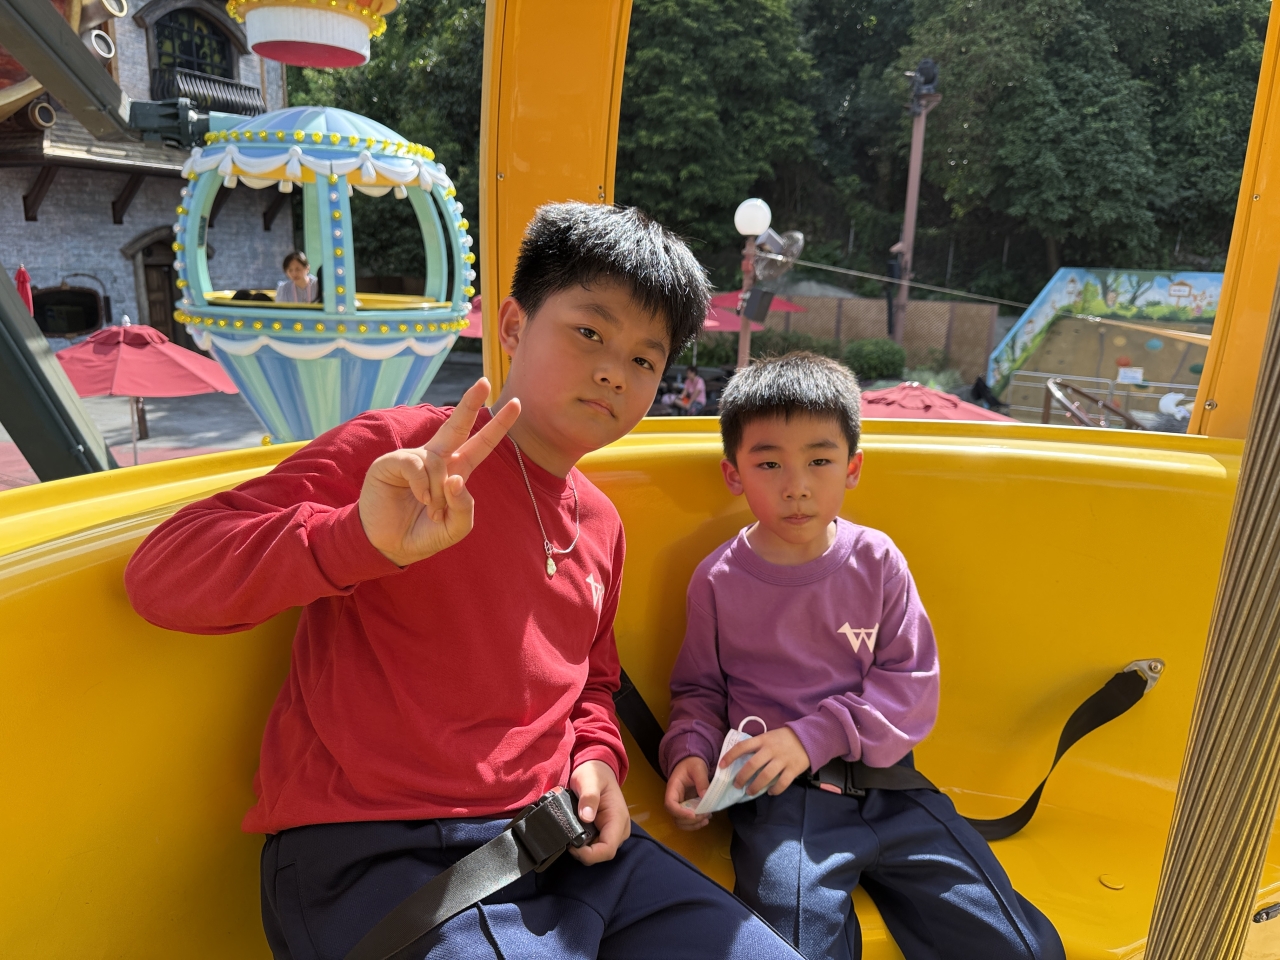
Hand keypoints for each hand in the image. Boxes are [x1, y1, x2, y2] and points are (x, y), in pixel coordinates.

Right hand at [359, 379, 519, 566]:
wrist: (388, 545)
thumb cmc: (423, 533)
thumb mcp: (455, 527)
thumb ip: (464, 507)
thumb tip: (455, 478)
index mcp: (455, 470)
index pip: (480, 444)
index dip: (497, 425)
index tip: (516, 403)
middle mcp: (435, 458)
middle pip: (456, 425)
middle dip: (471, 403)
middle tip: (485, 382)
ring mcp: (413, 458)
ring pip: (439, 463)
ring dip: (440, 493)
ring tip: (431, 510)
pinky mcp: (391, 462)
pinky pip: (417, 465)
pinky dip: (422, 485)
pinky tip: (421, 499)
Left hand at [569, 760, 631, 864]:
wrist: (597, 769)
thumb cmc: (594, 773)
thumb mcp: (590, 780)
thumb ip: (589, 797)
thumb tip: (586, 817)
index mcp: (618, 818)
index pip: (608, 849)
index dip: (589, 855)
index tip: (572, 847)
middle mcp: (619, 829)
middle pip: (602, 854)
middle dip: (584, 853)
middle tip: (566, 841)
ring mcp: (613, 831)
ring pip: (598, 852)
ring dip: (583, 848)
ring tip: (569, 835)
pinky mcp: (605, 831)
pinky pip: (595, 845)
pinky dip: (583, 843)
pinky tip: (574, 833)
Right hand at [663, 756, 711, 830]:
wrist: (691, 763)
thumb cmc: (693, 764)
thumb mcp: (698, 768)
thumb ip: (701, 781)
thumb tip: (704, 796)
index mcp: (673, 788)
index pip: (670, 804)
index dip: (680, 812)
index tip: (693, 814)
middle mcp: (674, 798)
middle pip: (675, 817)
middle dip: (690, 820)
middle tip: (705, 815)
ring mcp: (680, 804)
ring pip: (680, 822)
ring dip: (693, 825)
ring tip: (706, 819)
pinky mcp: (686, 808)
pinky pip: (687, 820)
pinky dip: (696, 823)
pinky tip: (706, 819)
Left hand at [721, 727, 811, 796]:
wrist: (809, 737)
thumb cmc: (784, 738)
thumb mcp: (769, 736)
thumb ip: (757, 746)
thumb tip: (742, 760)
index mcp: (763, 740)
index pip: (742, 747)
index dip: (730, 756)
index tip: (721, 766)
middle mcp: (771, 749)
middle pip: (752, 765)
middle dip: (742, 777)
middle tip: (736, 785)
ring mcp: (782, 759)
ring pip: (765, 776)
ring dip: (755, 786)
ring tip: (749, 792)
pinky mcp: (793, 769)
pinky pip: (782, 783)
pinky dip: (774, 790)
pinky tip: (770, 792)